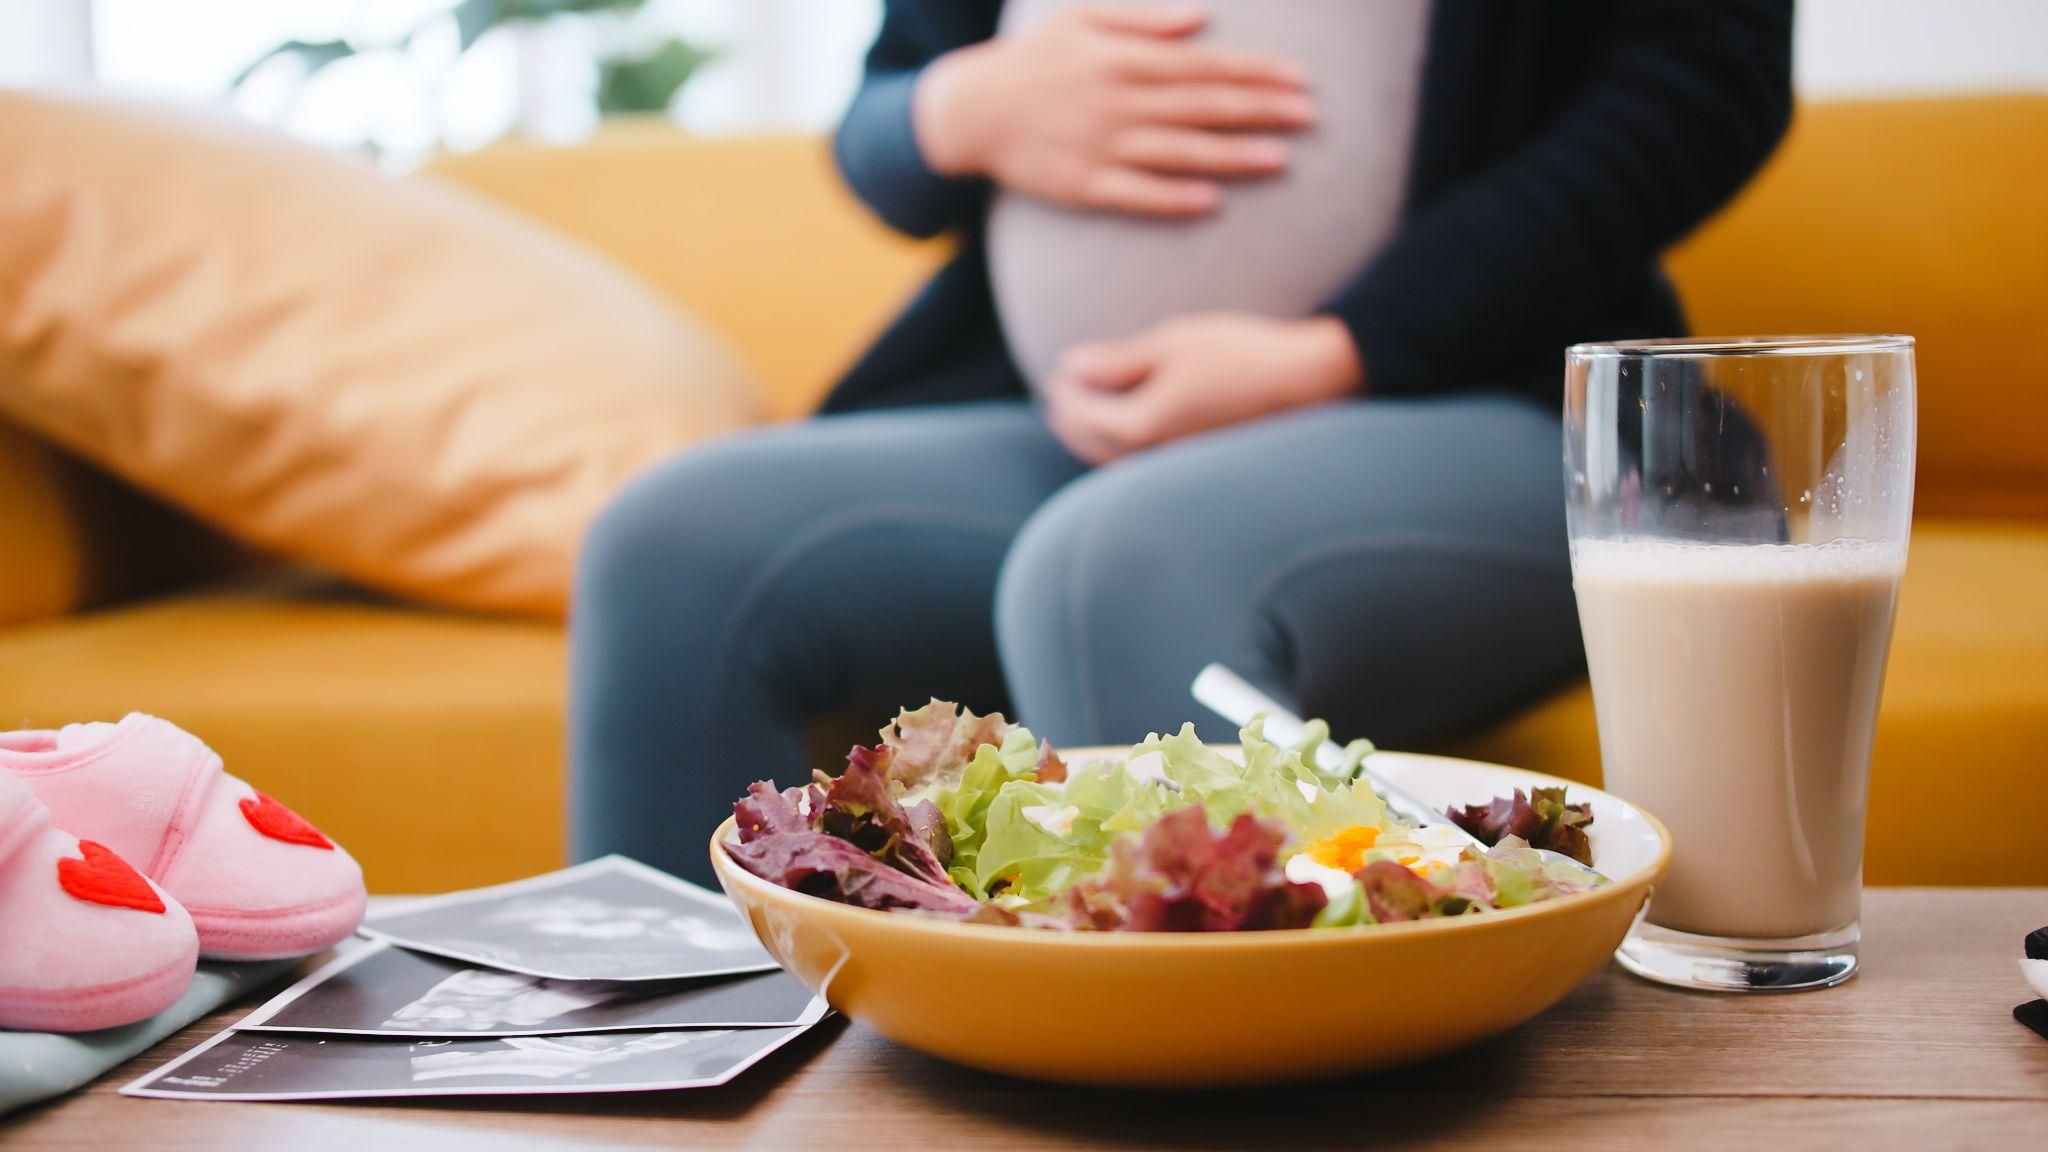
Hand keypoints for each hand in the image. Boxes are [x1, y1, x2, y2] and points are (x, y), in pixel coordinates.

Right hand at [913, 5, 1313, 217]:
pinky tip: (1212, 202)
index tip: (1299, 78)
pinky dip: (1173, 198)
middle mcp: (1118, 102)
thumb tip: (1202, 15)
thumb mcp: (1082, 17)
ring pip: (1179, 152)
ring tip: (1280, 159)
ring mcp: (1101, 147)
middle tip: (1309, 117)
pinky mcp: (1083, 186)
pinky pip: (1136, 195)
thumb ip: (1144, 15)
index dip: (1255, 71)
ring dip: (1232, 156)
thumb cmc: (1034, 59)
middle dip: (1260, 110)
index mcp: (1123, 58)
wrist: (970, 110)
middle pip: (1202, 107)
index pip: (1204, 64)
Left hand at [1045, 314, 1364, 464]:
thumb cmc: (1243, 354)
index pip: (1084, 414)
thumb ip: (1117, 360)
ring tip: (1082, 419)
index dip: (1066, 391)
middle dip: (1072, 421)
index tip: (1057, 371)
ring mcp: (1181, 467)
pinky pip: (1147, 466)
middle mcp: (1158, 457)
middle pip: (1096, 444)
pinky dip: (1125, 452)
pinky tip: (1131, 437)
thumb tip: (1069, 366)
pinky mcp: (1202, 468)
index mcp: (1144, 425)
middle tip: (1057, 398)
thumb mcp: (1173, 343)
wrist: (1312, 381)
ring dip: (1094, 440)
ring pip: (1120, 463)